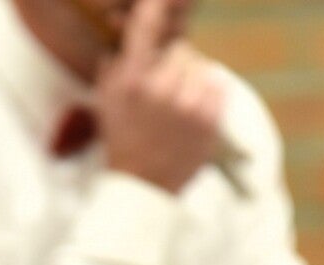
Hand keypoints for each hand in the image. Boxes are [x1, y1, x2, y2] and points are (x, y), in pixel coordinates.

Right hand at [96, 0, 225, 193]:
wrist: (143, 188)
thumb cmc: (122, 143)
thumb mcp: (107, 105)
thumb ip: (112, 69)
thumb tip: (119, 43)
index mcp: (132, 83)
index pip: (145, 31)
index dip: (154, 9)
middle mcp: (160, 90)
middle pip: (179, 50)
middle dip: (173, 64)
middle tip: (165, 89)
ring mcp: (187, 106)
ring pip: (199, 67)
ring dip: (191, 80)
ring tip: (177, 108)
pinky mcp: (209, 120)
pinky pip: (217, 85)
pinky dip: (209, 93)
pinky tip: (193, 112)